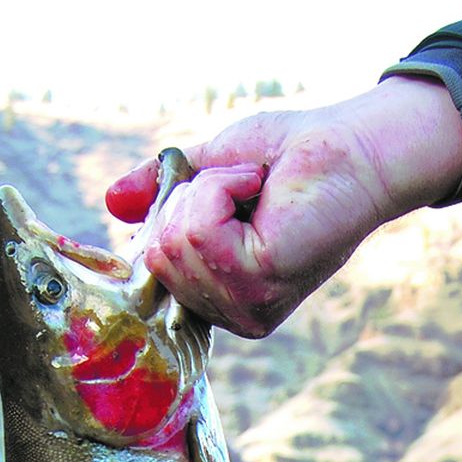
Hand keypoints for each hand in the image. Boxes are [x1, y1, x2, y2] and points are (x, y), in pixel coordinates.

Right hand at [106, 80, 461, 337]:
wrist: (350, 147)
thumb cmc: (291, 157)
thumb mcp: (208, 170)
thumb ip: (162, 194)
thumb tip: (111, 204)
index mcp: (223, 296)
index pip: (153, 266)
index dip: (171, 215)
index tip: (220, 191)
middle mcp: (234, 313)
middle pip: (156, 255)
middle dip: (188, 199)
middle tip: (244, 186)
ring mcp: (246, 307)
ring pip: (173, 243)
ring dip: (207, 191)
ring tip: (254, 188)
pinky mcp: (259, 285)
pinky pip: (198, 230)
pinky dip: (220, 190)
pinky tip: (259, 191)